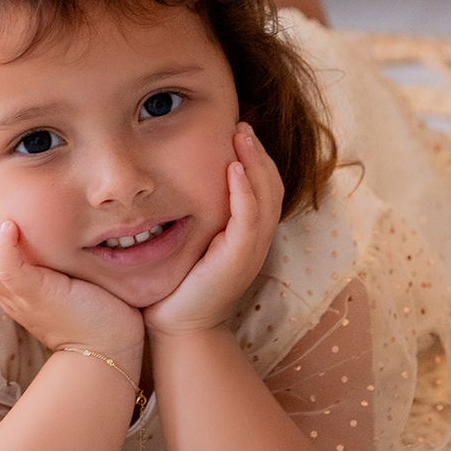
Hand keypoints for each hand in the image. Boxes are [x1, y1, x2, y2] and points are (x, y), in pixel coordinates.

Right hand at [0, 200, 144, 362]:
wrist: (108, 350)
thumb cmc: (94, 315)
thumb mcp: (65, 283)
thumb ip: (52, 264)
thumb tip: (59, 233)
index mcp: (13, 293)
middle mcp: (9, 297)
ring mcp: (20, 298)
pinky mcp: (37, 296)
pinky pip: (8, 270)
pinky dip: (4, 247)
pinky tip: (11, 225)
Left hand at [144, 125, 283, 336]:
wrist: (178, 326)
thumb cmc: (178, 283)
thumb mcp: (192, 241)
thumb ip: (198, 215)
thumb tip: (179, 181)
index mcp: (249, 235)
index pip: (265, 189)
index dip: (257, 159)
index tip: (239, 131)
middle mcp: (257, 241)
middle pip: (272, 187)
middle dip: (259, 152)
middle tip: (242, 124)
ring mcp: (252, 251)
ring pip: (266, 198)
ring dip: (255, 163)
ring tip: (241, 135)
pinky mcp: (239, 259)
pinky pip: (249, 218)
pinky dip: (245, 192)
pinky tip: (234, 169)